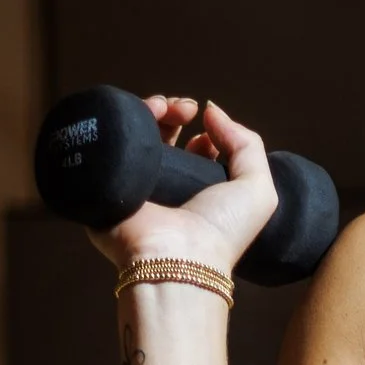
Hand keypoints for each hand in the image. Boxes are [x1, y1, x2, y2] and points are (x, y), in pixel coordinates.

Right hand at [86, 93, 280, 275]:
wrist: (177, 257)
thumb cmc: (221, 230)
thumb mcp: (257, 189)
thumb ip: (246, 144)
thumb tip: (211, 111)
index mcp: (197, 193)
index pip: (193, 151)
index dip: (202, 132)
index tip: (207, 130)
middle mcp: (165, 189)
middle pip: (163, 137)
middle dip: (174, 113)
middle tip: (183, 109)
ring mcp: (134, 185)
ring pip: (135, 135)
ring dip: (152, 110)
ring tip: (164, 107)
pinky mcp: (107, 183)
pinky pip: (108, 142)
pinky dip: (124, 121)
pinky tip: (144, 115)